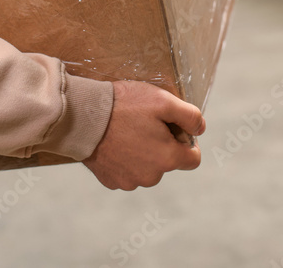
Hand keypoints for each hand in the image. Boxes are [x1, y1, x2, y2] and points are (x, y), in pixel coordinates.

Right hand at [82, 81, 204, 190]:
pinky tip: (115, 142)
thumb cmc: (124, 106)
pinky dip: (124, 160)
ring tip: (127, 132)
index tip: (173, 128)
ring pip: (147, 168)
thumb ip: (190, 116)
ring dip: (143, 154)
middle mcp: (151, 177)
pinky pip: (126, 172)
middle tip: (146, 124)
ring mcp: (129, 181)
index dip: (187, 141)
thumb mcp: (163, 100)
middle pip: (168, 162)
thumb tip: (200, 129)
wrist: (82, 117)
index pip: (193, 159)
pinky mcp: (111, 181)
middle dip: (162, 146)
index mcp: (168, 159)